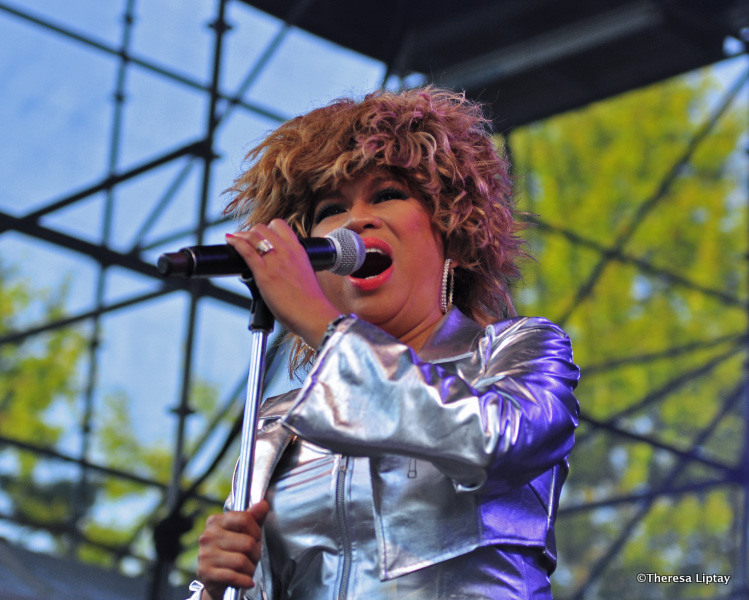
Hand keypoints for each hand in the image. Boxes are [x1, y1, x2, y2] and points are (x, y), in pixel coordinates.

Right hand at [197, 500, 269, 599]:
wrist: (215, 578)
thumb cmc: (231, 551)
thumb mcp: (243, 532)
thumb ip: (253, 517)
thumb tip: (263, 504)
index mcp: (216, 521)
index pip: (244, 519)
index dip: (256, 531)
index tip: (256, 538)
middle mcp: (208, 536)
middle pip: (247, 542)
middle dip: (256, 553)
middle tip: (252, 557)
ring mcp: (205, 554)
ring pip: (241, 561)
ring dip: (250, 569)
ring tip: (248, 569)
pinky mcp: (205, 572)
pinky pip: (233, 576)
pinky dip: (244, 580)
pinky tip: (246, 581)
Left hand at [225, 220, 340, 346]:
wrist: (313, 313)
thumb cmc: (310, 300)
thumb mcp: (305, 272)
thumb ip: (293, 265)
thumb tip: (281, 268)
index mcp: (298, 250)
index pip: (279, 225)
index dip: (267, 228)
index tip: (261, 236)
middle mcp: (286, 251)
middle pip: (262, 228)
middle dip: (251, 232)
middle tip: (245, 241)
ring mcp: (275, 261)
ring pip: (253, 235)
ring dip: (241, 236)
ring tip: (235, 240)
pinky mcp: (264, 274)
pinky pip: (246, 251)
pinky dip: (235, 243)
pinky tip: (230, 242)